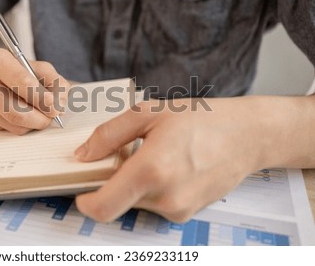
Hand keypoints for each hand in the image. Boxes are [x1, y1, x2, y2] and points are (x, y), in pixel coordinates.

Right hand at [0, 48, 69, 133]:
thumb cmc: (20, 71)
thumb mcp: (41, 69)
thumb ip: (55, 83)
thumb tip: (58, 106)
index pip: (20, 81)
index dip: (41, 97)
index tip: (55, 108)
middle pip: (15, 111)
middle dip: (40, 118)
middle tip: (52, 117)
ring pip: (13, 124)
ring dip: (33, 124)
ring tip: (38, 113)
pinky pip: (7, 130)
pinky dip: (22, 126)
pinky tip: (22, 114)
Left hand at [74, 97, 274, 222]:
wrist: (248, 135)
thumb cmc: (202, 119)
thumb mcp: (148, 113)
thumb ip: (109, 135)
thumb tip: (83, 155)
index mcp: (152, 170)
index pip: (104, 206)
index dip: (85, 203)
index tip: (79, 192)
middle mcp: (165, 197)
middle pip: (118, 201)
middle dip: (114, 183)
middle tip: (127, 156)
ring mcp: (179, 209)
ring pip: (137, 203)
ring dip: (135, 185)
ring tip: (155, 156)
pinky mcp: (188, 213)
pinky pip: (156, 204)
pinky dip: (152, 189)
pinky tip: (169, 166)